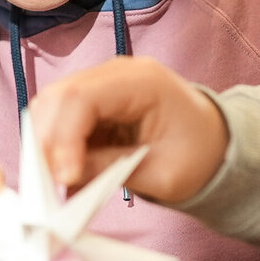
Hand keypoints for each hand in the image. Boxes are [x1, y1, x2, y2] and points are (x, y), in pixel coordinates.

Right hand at [32, 56, 228, 201]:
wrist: (214, 145)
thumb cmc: (199, 156)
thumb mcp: (162, 174)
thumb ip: (111, 171)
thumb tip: (61, 178)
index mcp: (142, 81)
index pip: (82, 97)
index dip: (62, 137)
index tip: (62, 178)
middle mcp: (116, 74)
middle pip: (58, 97)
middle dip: (45, 142)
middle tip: (45, 186)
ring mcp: (102, 84)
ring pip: (52, 108)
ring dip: (45, 147)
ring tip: (55, 185)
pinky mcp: (93, 103)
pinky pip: (60, 121)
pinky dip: (55, 150)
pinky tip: (64, 179)